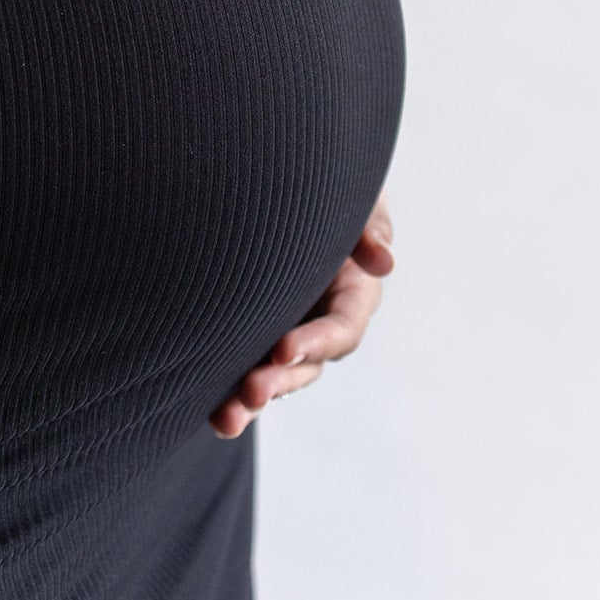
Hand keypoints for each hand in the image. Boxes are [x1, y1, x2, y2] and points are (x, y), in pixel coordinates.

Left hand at [209, 191, 395, 438]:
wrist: (271, 180)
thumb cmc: (320, 183)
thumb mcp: (355, 195)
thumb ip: (370, 224)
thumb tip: (384, 261)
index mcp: (352, 292)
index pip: (342, 326)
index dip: (317, 342)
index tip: (284, 349)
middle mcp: (321, 320)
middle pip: (308, 363)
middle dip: (281, 381)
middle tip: (251, 392)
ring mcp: (288, 330)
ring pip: (277, 375)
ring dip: (253, 400)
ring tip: (226, 420)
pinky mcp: (254, 335)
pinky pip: (245, 368)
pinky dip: (231, 393)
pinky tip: (214, 417)